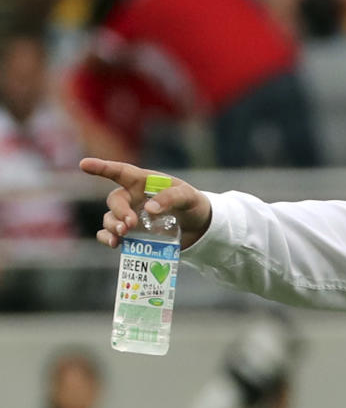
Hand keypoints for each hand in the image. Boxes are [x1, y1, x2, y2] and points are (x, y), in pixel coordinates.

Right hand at [79, 158, 212, 250]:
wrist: (199, 227)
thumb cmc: (193, 204)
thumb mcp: (189, 196)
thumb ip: (171, 198)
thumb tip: (148, 209)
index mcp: (145, 183)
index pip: (121, 172)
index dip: (102, 167)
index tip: (84, 164)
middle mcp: (134, 198)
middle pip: (115, 200)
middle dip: (118, 212)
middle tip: (129, 224)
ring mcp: (131, 216)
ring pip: (110, 218)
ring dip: (112, 226)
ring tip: (122, 235)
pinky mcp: (132, 234)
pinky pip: (110, 234)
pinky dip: (107, 238)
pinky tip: (114, 244)